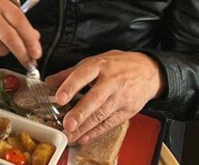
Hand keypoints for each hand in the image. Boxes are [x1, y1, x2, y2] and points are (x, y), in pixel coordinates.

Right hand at [0, 0, 41, 66]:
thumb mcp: (5, 14)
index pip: (19, 21)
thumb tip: (34, 39)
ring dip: (5, 51)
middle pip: (11, 38)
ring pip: (2, 49)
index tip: (37, 52)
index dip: (30, 39)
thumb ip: (21, 25)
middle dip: (23, 53)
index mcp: (0, 3)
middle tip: (30, 62)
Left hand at [45, 50, 164, 143]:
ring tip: (71, 134)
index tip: (59, 98)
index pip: (83, 75)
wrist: (148, 71)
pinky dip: (97, 131)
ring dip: (85, 127)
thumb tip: (50, 82)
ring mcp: (120, 97)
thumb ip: (70, 72)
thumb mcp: (94, 61)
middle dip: (81, 112)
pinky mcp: (127, 111)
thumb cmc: (117, 65)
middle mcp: (111, 81)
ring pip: (102, 114)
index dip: (70, 86)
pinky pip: (110, 123)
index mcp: (100, 65)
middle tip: (67, 123)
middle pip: (95, 98)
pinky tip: (85, 136)